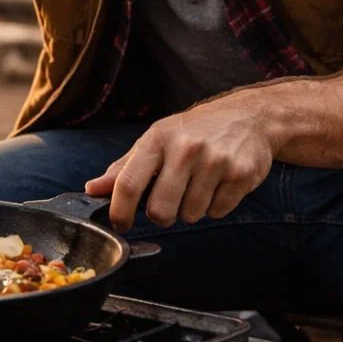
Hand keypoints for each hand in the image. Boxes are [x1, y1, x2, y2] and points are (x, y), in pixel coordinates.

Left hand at [84, 96, 275, 232]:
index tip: (120, 224)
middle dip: (162, 215)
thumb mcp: (157, 138)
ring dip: (191, 209)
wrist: (249, 116)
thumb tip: (93, 189)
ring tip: (199, 184)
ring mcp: (215, 162)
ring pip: (190, 215)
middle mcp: (185, 149)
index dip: (120, 212)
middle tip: (170, 201)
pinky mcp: (240, 175)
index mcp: (158, 139)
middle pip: (160, 211)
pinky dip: (215, 206)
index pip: (129, 184)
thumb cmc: (195, 130)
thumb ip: (125, 167)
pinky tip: (218, 184)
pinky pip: (217, 212)